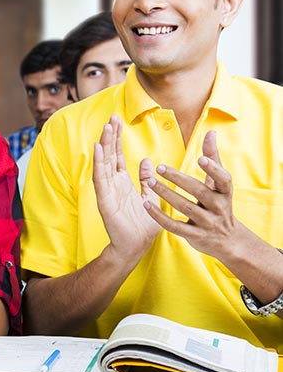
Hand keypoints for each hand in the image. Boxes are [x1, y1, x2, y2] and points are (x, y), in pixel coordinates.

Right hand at [92, 116, 160, 261]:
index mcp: (122, 183)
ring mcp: (107, 191)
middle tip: (112, 117)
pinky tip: (98, 148)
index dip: (117, 138)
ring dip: (104, 145)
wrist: (135, 246)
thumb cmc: (142, 226)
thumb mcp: (150, 197)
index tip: (118, 120)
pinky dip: (99, 162)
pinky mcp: (104, 200)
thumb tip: (146, 161)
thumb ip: (146, 180)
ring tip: (106, 128)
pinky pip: (100, 178)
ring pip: (103, 163)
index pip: (117, 155)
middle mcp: (112, 184)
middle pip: (109, 155)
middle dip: (110, 136)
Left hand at [143, 130, 241, 258]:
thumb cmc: (219, 203)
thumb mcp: (220, 183)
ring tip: (149, 182)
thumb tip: (211, 132)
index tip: (201, 158)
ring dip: (166, 194)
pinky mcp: (195, 235)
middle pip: (199, 191)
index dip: (214, 169)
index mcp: (225, 192)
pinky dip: (160, 216)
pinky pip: (175, 226)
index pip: (223, 179)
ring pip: (185, 207)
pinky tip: (146, 205)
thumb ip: (213, 158)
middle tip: (160, 167)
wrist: (227, 240)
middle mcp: (219, 207)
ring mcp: (207, 222)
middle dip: (179, 179)